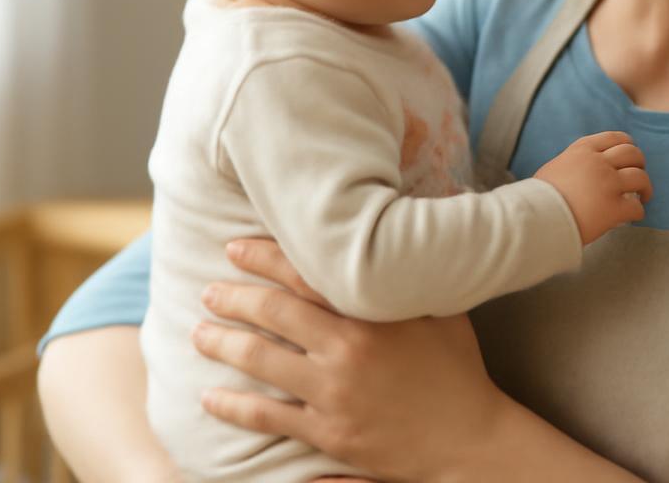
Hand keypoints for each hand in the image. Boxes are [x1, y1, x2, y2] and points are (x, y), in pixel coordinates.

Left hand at [192, 238, 510, 481]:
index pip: (306, 273)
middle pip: (273, 312)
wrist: (469, 440)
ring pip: (260, 360)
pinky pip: (268, 416)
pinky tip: (210, 397)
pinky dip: (234, 405)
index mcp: (372, 312)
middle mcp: (348, 348)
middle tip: (208, 290)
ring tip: (198, 334)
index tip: (235, 248)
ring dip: (222, 344)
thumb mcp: (442, 311)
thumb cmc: (458, 370)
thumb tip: (403, 227)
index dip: (265, 256)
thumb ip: (414, 274)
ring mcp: (334, 393)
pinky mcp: (328, 432)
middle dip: (233, 297)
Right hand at [533, 131, 651, 243]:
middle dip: (640, 164)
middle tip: (639, 177)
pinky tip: (631, 216)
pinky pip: (636, 207)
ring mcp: (607, 184)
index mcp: (583, 150)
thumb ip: (574, 162)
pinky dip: (638, 211)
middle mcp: (598, 162)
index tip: (631, 155)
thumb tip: (583, 170)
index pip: (615, 138)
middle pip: (633, 154)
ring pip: (641, 178)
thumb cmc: (538, 197)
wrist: (535, 218)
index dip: (628, 145)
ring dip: (646, 187)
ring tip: (643, 196)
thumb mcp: (556, 167)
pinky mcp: (613, 208)